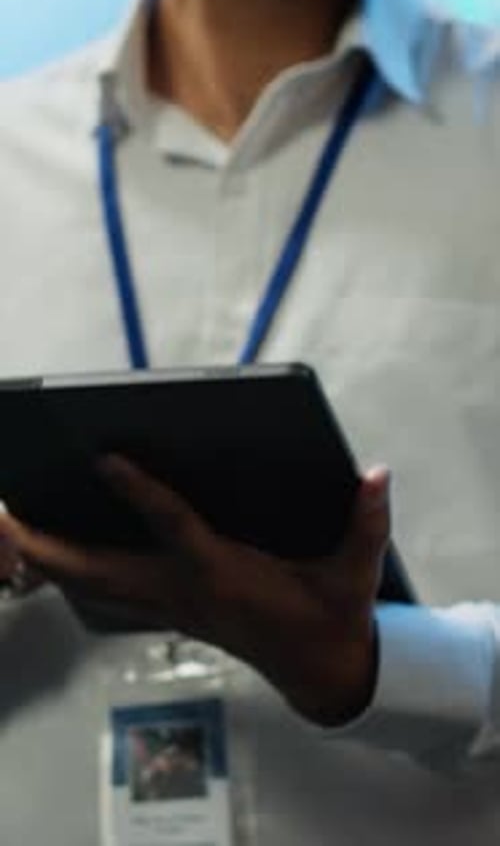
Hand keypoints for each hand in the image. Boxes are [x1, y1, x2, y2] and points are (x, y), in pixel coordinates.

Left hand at [0, 458, 390, 726]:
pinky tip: (56, 558)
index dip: (140, 492)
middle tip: (6, 516)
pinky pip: (109, 594)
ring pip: (96, 586)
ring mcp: (173, 606)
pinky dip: (76, 575)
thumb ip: (367, 523)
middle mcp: (187, 592)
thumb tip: (377, 474)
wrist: (321, 672)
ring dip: (52, 560)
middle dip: (49, 546)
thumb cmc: (330, 618)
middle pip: (102, 570)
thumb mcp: (357, 573)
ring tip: (13, 530)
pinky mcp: (173, 611)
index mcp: (225, 574)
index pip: (175, 527)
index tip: (104, 458)